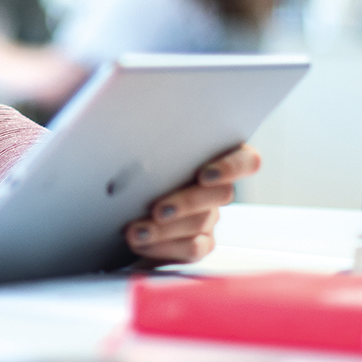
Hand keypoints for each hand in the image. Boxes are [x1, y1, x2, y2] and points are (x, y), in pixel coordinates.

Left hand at [122, 144, 258, 264]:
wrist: (115, 201)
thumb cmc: (134, 164)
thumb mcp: (142, 142)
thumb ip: (151, 131)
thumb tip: (139, 114)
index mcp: (214, 155)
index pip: (247, 160)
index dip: (231, 167)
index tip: (204, 175)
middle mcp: (217, 187)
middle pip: (221, 194)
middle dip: (187, 202)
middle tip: (158, 210)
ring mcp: (210, 216)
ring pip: (201, 223)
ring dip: (165, 229)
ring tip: (134, 231)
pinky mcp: (199, 242)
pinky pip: (192, 247)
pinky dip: (164, 246)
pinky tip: (141, 242)